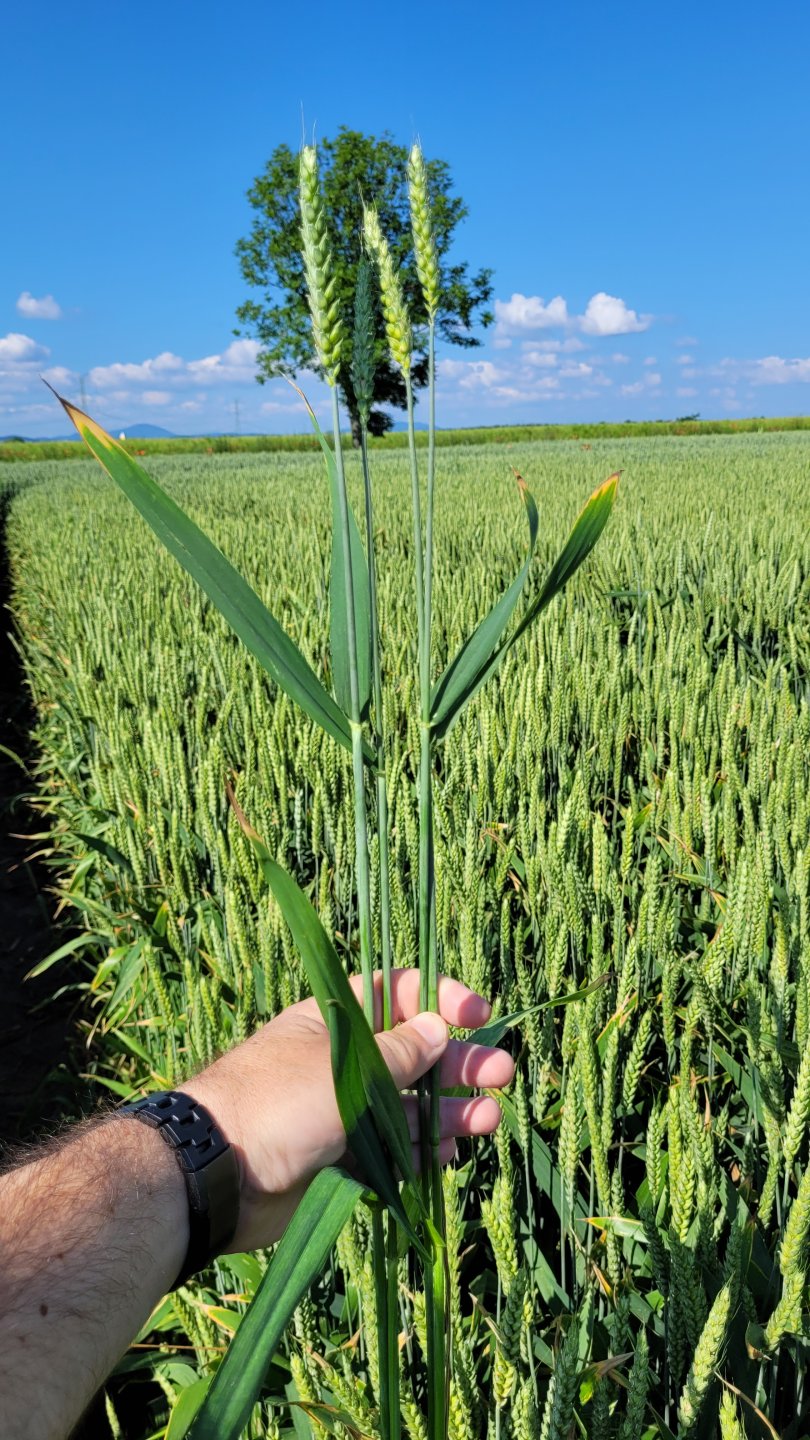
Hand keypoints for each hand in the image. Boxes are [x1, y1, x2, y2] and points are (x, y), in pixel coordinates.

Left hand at [191, 969, 514, 1249]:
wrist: (213, 1177)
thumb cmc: (276, 1104)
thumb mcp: (344, 1070)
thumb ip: (398, 1053)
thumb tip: (437, 1027)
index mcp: (337, 1020)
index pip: (399, 994)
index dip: (441, 1000)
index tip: (478, 1016)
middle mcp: (342, 1061)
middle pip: (414, 1054)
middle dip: (458, 1063)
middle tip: (502, 1074)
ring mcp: (340, 1111)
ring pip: (407, 1105)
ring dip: (447, 1111)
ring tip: (486, 1120)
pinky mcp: (339, 1157)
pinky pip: (390, 1150)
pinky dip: (418, 1152)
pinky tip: (446, 1155)